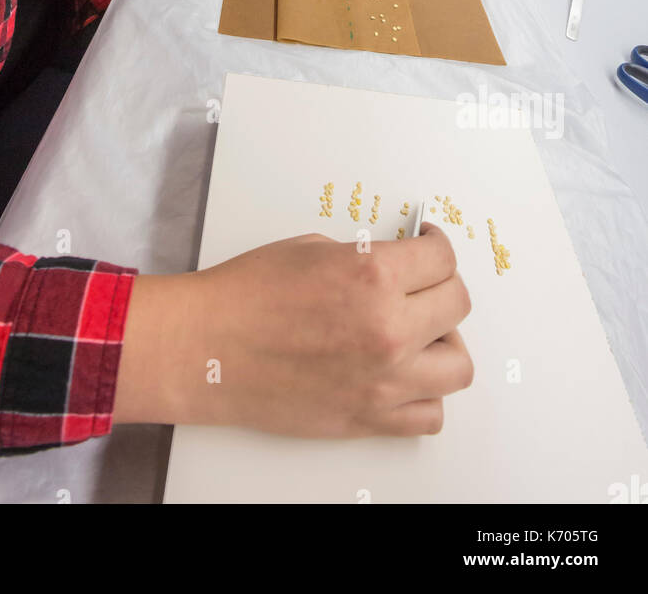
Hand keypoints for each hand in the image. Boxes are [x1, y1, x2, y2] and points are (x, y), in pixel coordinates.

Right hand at [113, 223, 472, 437]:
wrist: (207, 348)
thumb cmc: (246, 294)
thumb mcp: (312, 250)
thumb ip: (365, 259)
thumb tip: (396, 265)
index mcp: (373, 277)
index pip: (443, 259)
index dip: (436, 247)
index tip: (428, 247)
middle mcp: (388, 329)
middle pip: (458, 304)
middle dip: (442, 286)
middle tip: (424, 283)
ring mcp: (383, 380)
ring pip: (457, 365)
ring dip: (444, 343)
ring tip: (420, 333)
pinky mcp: (368, 418)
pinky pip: (430, 415)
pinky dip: (425, 395)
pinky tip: (405, 375)